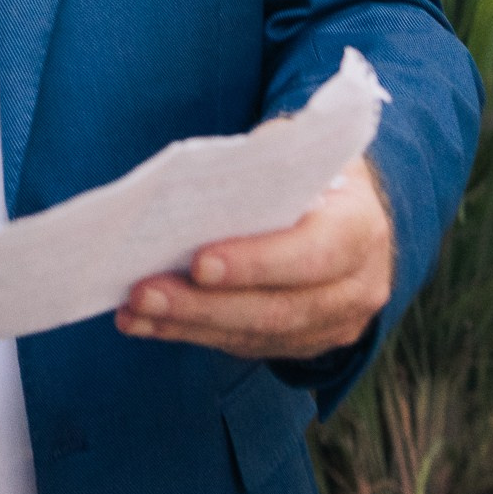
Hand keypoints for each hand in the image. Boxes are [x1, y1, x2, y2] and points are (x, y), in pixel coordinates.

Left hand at [117, 156, 394, 359]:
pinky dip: (190, 333)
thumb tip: (207, 171)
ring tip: (132, 311)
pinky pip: (244, 345)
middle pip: (278, 309)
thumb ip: (268, 156)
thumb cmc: (310, 173)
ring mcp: (334, 323)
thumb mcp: (303, 148)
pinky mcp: (303, 343)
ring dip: (186, 324)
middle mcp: (358, 286)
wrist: (348, 213)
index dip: (257, 262)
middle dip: (204, 304)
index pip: (314, 253)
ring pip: (256, 335)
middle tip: (143, 291)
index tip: (198, 262)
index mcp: (360, 227)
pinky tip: (145, 321)